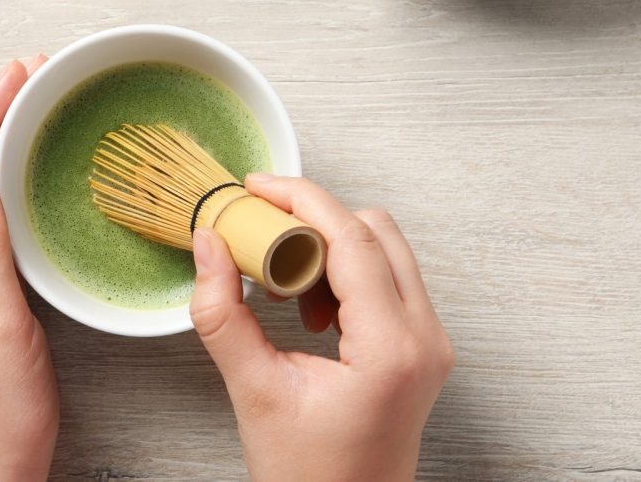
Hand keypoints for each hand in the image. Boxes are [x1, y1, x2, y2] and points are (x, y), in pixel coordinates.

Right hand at [190, 174, 453, 481]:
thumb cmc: (311, 476)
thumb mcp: (254, 392)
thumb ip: (222, 314)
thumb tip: (208, 246)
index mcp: (392, 348)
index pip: (352, 240)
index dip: (301, 201)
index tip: (257, 187)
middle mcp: (426, 339)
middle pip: (377, 231)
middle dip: (314, 221)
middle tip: (261, 233)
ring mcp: (432, 343)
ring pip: (386, 250)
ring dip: (330, 248)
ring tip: (283, 286)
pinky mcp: (423, 347)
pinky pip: (390, 279)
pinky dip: (346, 272)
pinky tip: (309, 307)